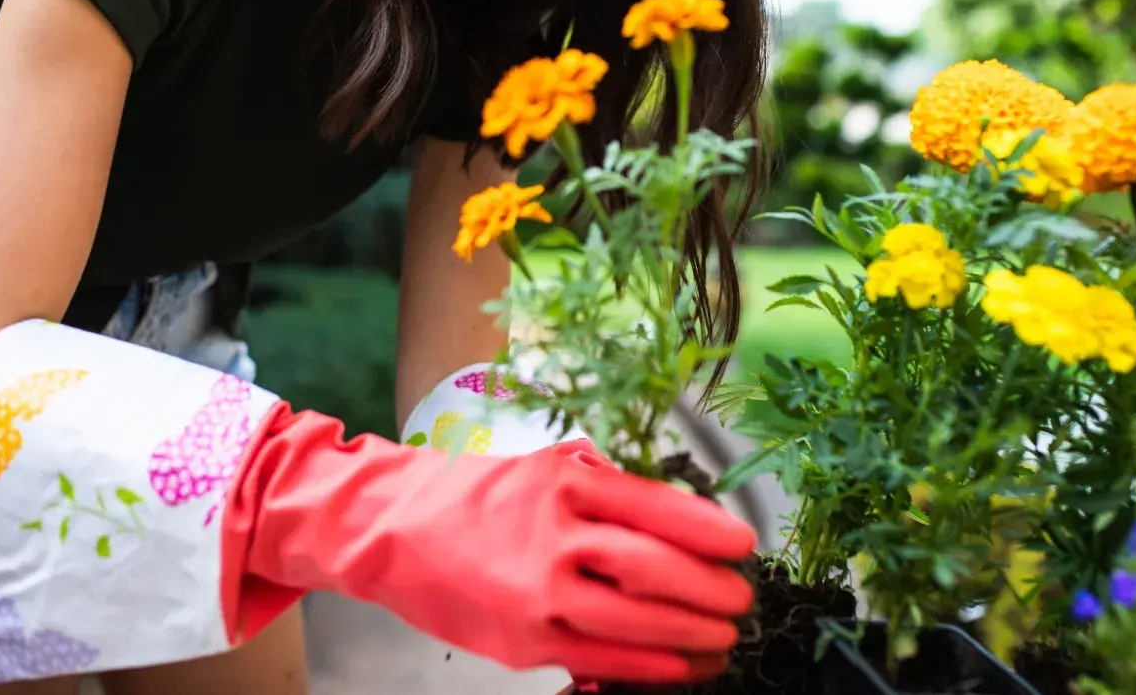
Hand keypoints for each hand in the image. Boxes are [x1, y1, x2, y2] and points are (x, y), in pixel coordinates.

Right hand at [226, 408, 755, 683]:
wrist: (392, 529)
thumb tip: (680, 518)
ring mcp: (538, 592)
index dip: (708, 530)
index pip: (656, 507)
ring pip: (634, 621)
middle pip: (654, 568)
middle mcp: (555, 535)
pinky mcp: (523, 639)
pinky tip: (679, 666)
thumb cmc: (478, 495)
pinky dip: (648, 667)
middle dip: (709, 588)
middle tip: (741, 598)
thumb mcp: (548, 468)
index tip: (744, 544)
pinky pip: (600, 659)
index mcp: (567, 483)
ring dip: (690, 634)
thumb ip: (610, 489)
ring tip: (723, 637)